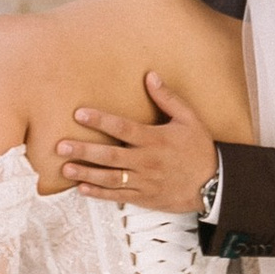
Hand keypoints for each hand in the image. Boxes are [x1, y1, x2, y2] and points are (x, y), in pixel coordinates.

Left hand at [56, 77, 217, 218]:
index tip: (79, 113)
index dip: (101, 120)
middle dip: (84, 151)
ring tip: (65, 169)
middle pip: (111, 156)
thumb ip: (167, 98)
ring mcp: (145, 181)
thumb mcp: (189, 118)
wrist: (213, 184)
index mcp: (156, 139)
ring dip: (87, 174)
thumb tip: (150, 75)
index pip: (123, 128)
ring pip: (111, 179)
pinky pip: (119, 196)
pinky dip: (100, 194)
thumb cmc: (200, 148)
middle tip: (61, 146)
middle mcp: (147, 161)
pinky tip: (82, 189)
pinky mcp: (145, 197)